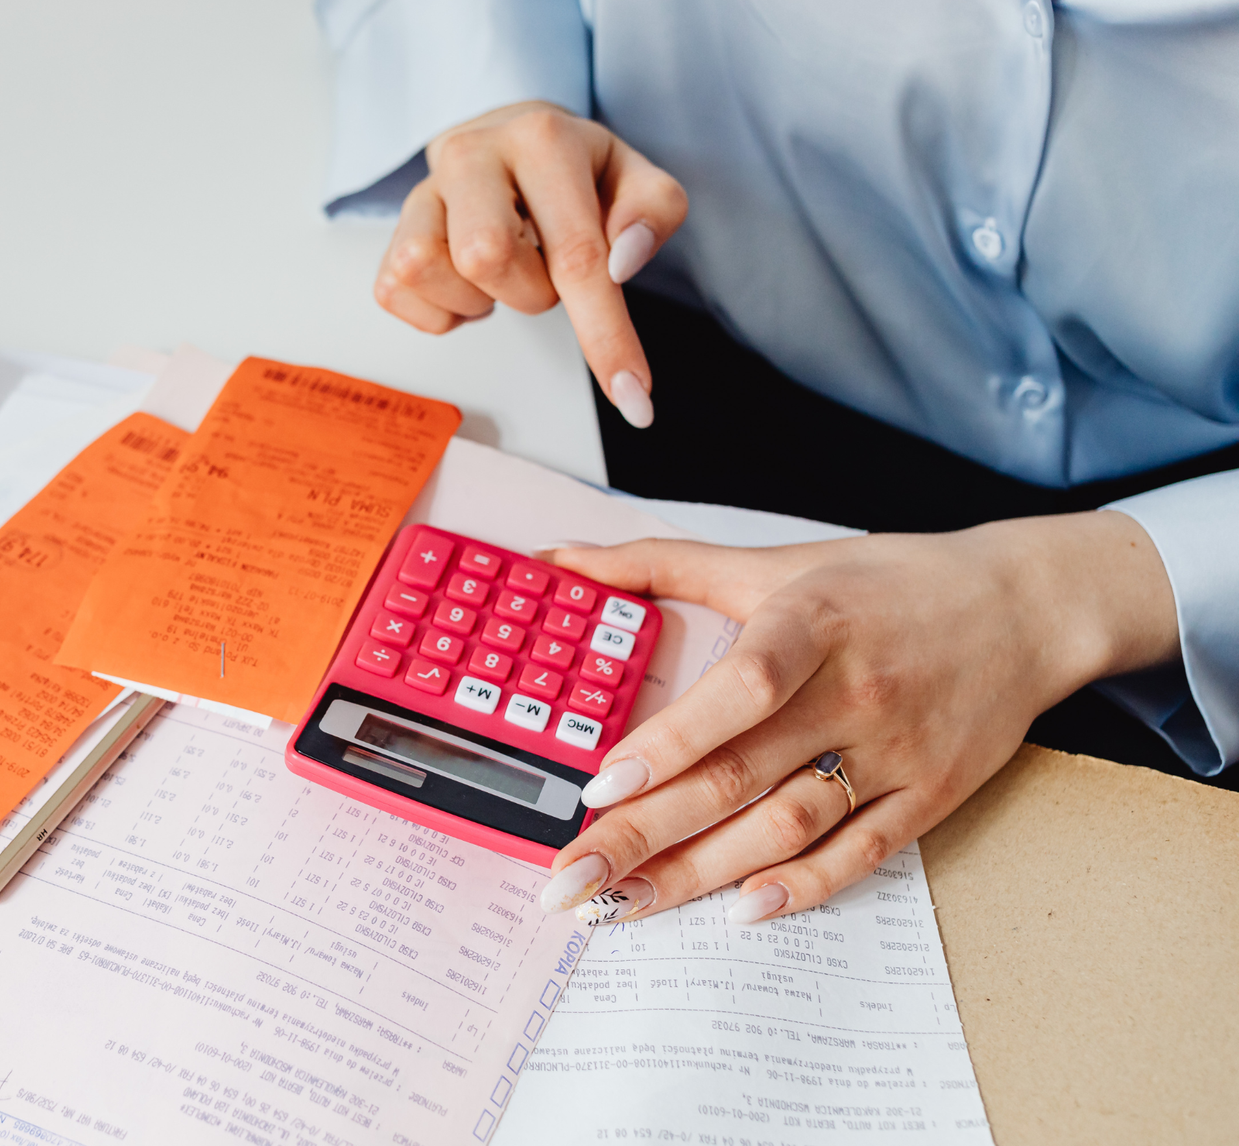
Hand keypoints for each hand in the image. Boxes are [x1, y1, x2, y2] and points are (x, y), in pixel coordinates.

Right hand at [374, 101, 688, 428]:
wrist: (503, 138)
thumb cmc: (572, 171)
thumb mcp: (632, 176)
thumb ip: (652, 212)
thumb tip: (621, 265)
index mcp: (541, 139)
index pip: (575, 252)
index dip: (605, 334)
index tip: (633, 398)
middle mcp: (471, 155)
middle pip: (485, 258)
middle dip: (529, 292)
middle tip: (545, 272)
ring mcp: (420, 194)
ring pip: (429, 272)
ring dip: (479, 298)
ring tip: (504, 274)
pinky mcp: (389, 233)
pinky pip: (396, 294)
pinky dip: (442, 311)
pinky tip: (467, 285)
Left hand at [533, 512, 1179, 923]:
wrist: (1026, 607)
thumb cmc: (887, 583)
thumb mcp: (775, 562)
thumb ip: (660, 564)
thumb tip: (561, 562)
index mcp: (811, 625)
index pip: (738, 691)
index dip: (668, 742)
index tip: (600, 786)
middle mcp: (854, 693)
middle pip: (738, 777)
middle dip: (644, 836)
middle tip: (572, 880)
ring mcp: (895, 751)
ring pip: (786, 826)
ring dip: (699, 875)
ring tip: (625, 906)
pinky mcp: (929, 796)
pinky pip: (859, 852)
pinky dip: (800, 886)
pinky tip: (739, 910)